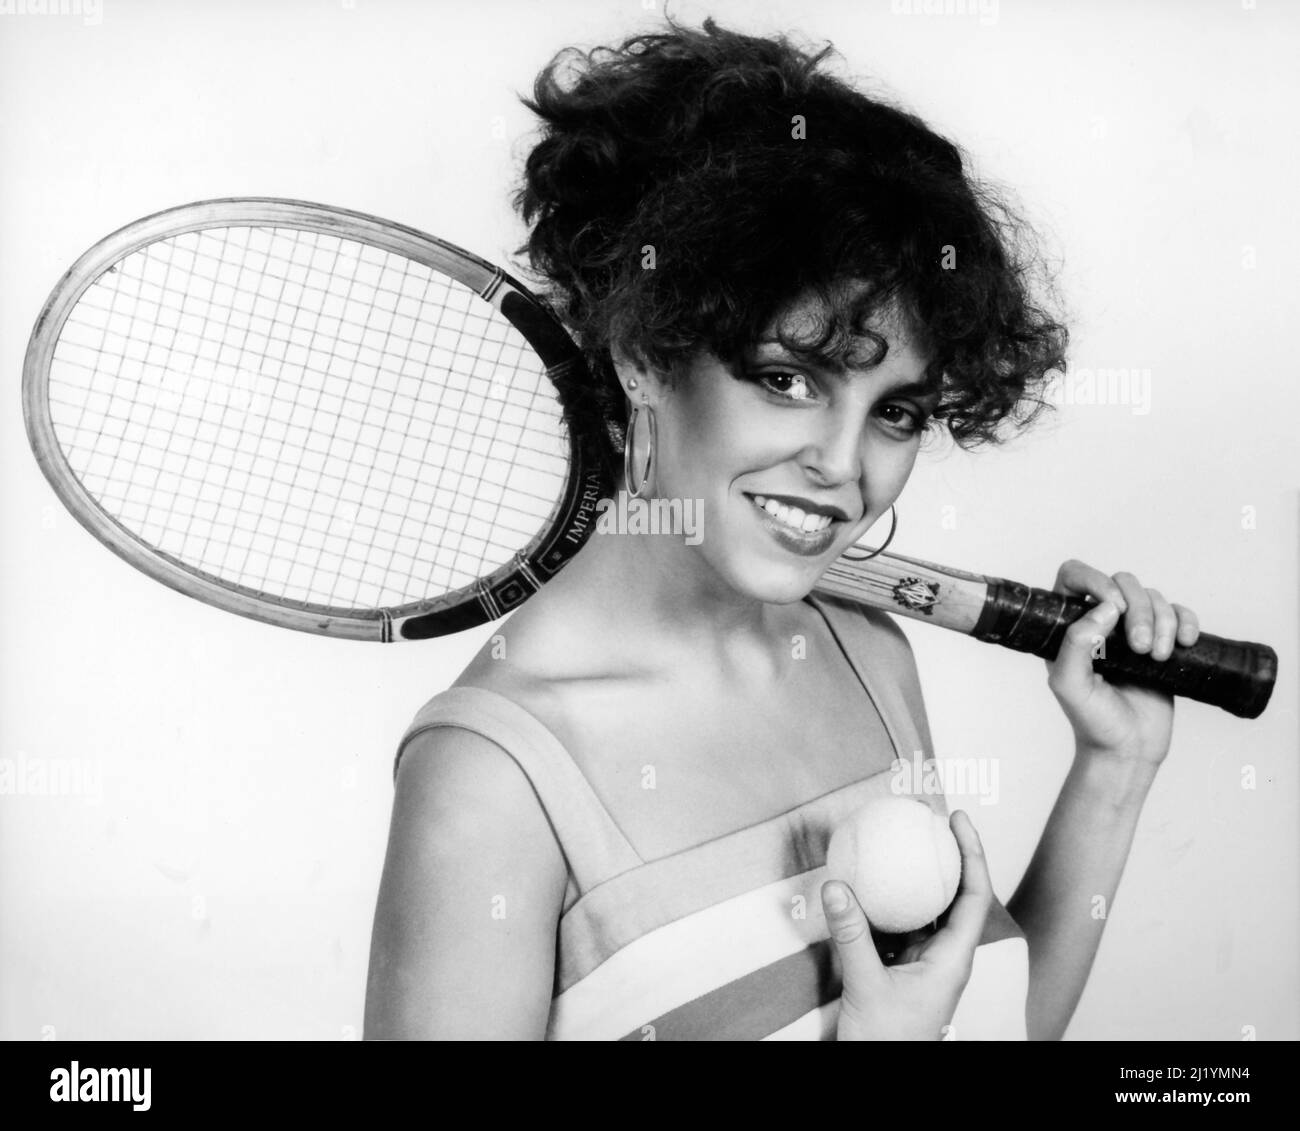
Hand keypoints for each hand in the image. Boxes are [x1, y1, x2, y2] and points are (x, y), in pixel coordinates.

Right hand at [822, 810, 991, 1040]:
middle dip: (946, 856)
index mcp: (953, 959)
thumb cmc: (888, 1043)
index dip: (972, 853)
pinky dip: (886, 902)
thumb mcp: (867, 986)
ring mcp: (923, 963)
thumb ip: (852, 935)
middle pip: (955, 895)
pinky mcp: (900, 970)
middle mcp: (944, 956)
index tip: (958, 818)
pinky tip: (866, 883)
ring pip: (925, 910)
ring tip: (900, 842)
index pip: (974, 896)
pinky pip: (897, 926)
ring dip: (915, 878)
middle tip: (926, 820)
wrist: (878, 1078)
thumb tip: (836, 885)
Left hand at [1044, 560, 1200, 765]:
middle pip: (1123, 583)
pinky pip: (1180, 612)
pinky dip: (1187, 621)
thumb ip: (1075, 643)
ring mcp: (1133, 630)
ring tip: (1159, 656)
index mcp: (1069, 625)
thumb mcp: (1069, 684)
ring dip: (1163, 621)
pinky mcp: (1164, 642)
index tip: (1114, 607)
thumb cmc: (1092, 720)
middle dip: (1139, 610)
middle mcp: (1100, 622)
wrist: (1127, 750)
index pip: (1074, 577)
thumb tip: (1103, 608)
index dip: (1094, 579)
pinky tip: (1184, 644)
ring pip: (1153, 596)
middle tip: (1140, 647)